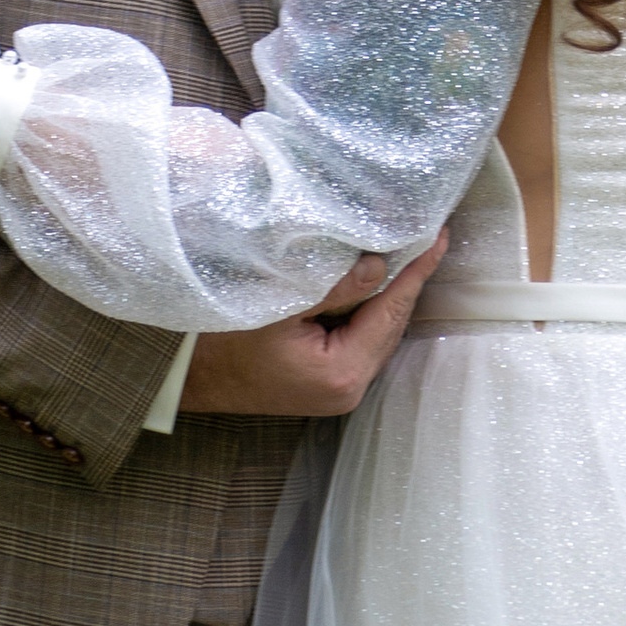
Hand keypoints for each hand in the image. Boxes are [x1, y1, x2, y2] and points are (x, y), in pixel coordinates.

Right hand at [179, 231, 447, 417]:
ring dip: (387, 295)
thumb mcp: (279, 302)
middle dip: (407, 281)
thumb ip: (335, 285)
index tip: (440, 236)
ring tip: (405, 251)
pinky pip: (360, 340)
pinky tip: (368, 282)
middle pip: (390, 324)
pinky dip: (367, 311)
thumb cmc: (222, 338)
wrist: (185, 375)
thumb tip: (382, 265)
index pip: (391, 310)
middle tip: (425, 234)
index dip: (417, 271)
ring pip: (377, 332)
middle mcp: (348, 389)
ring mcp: (337, 391)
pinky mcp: (325, 384)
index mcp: (342, 371)